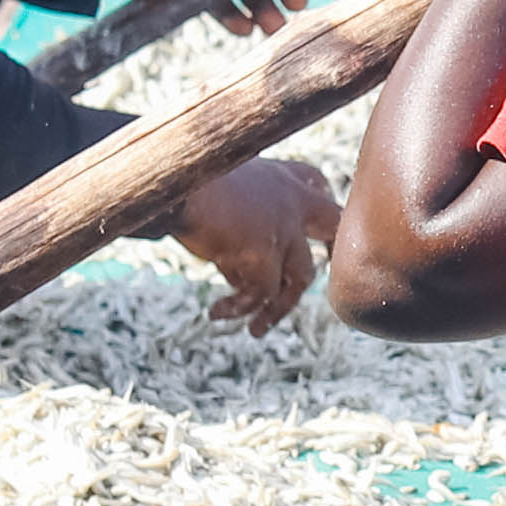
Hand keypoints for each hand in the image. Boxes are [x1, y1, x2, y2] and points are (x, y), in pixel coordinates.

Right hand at [177, 156, 340, 328]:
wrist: (170, 182)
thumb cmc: (182, 181)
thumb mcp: (220, 189)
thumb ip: (240, 223)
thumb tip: (238, 275)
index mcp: (278, 176)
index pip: (314, 180)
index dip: (319, 203)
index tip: (316, 229)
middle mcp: (290, 199)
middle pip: (332, 224)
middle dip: (335, 250)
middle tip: (316, 276)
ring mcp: (282, 227)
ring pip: (302, 277)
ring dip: (279, 308)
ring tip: (256, 329)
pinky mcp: (263, 252)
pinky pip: (262, 293)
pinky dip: (240, 308)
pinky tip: (217, 313)